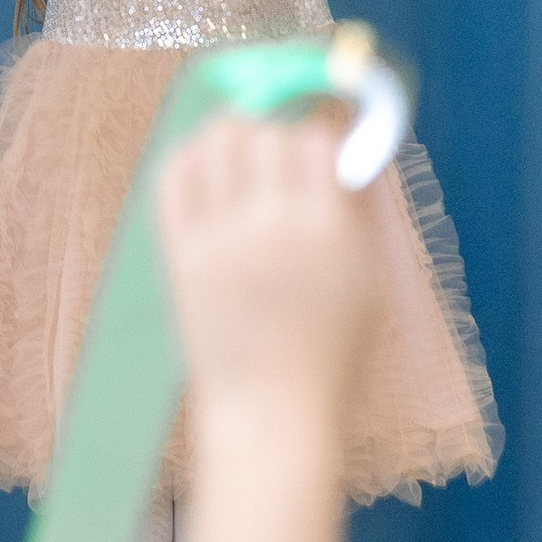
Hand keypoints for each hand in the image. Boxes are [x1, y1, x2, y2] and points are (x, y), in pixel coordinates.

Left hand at [155, 113, 372, 417]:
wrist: (272, 411)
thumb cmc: (332, 352)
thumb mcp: (368, 280)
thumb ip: (358, 211)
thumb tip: (349, 147)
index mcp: (328, 233)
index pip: (315, 140)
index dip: (317, 134)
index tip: (317, 145)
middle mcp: (272, 227)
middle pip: (264, 133)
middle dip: (275, 131)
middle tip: (278, 150)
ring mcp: (221, 239)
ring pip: (216, 141)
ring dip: (233, 134)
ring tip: (242, 154)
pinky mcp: (181, 254)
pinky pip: (174, 177)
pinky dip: (190, 157)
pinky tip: (206, 167)